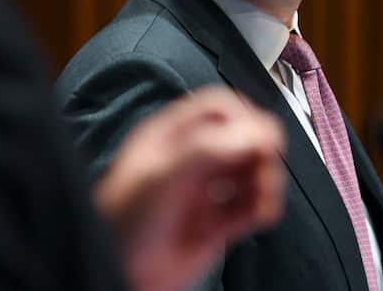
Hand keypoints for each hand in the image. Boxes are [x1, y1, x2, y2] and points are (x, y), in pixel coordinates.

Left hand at [93, 86, 285, 290]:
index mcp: (172, 137)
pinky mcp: (216, 224)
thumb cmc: (120, 222)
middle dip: (259, 149)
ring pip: (249, 172)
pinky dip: (262, 206)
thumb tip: (254, 133)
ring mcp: (205, 192)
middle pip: (240, 138)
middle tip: (265, 163)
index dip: (243, 116)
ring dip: (265, 178)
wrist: (117, 273)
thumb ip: (207, 150)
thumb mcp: (162, 176)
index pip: (217, 109)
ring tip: (263, 192)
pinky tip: (261, 210)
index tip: (259, 134)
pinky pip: (250, 207)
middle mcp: (191, 161)